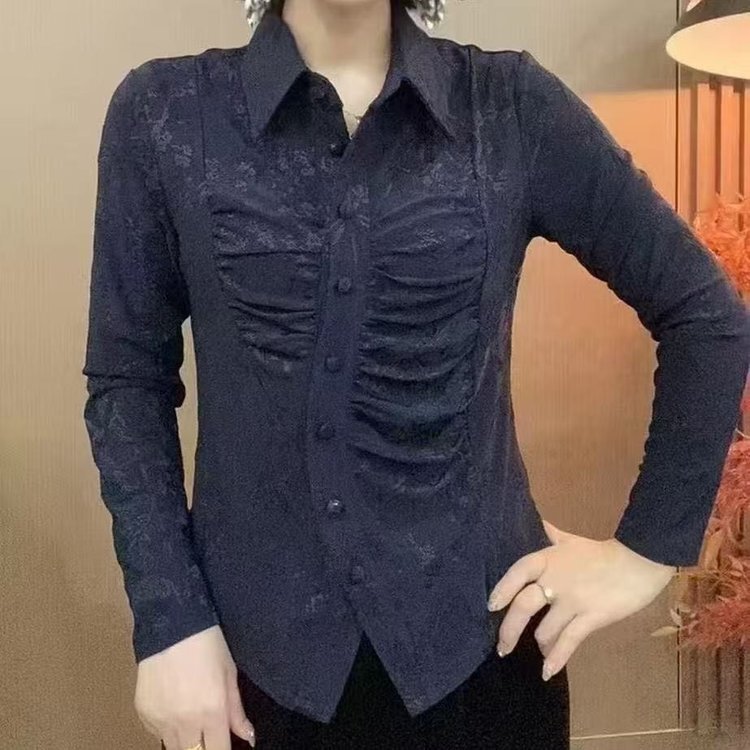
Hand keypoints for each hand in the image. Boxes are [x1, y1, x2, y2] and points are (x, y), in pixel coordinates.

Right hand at [134, 624, 255, 749]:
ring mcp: (161, 720)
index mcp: (212, 712)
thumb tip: (249, 738)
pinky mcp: (143, 713)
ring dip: (185, 742)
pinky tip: (174, 710)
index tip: (223, 745)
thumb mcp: (229, 674)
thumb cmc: (208, 645)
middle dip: (204, 748)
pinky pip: (156, 734)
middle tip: (208, 735)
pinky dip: (167, 729)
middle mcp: (185, 722)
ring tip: (193, 723)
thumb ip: (237, 711)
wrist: (171, 624)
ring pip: (174, 748)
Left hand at [487, 520, 675, 680]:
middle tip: (502, 646)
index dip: (502, 589)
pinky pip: (569, 641)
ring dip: (539, 643)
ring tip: (539, 651)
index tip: (491, 606)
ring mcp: (573, 600)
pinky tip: (547, 672)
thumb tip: (537, 522)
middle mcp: (555, 580)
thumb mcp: (571, 540)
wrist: (639, 561)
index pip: (517, 572)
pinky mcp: (592, 617)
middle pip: (523, 606)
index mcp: (548, 559)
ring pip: (545, 628)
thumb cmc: (603, 552)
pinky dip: (556, 658)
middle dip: (509, 630)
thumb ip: (552, 535)